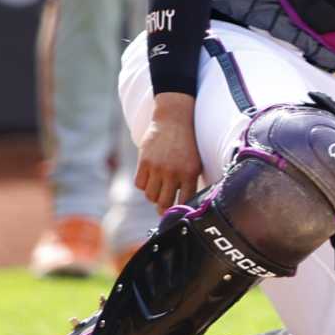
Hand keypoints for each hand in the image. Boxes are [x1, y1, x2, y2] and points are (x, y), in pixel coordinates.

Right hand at [135, 93, 202, 210]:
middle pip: (164, 203)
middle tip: (163, 206)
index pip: (184, 202)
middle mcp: (173, 172)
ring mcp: (157, 167)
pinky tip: (150, 177)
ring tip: (158, 188)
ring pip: (150, 196)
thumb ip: (190, 183)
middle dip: (163, 207)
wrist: (174, 119)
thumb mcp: (195, 163)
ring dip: (153, 195)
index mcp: (190, 173)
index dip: (179, 211)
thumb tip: (185, 208)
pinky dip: (143, 184)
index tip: (176, 214)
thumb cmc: (187, 145)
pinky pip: (139, 184)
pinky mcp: (144, 161)